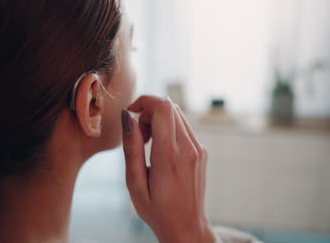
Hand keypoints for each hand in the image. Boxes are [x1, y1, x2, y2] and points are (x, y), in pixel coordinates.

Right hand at [121, 95, 215, 242]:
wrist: (186, 227)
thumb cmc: (157, 210)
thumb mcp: (135, 184)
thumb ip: (132, 148)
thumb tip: (127, 118)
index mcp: (170, 157)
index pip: (163, 108)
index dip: (144, 102)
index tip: (131, 114)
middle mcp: (189, 149)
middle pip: (170, 107)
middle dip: (149, 111)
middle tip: (138, 135)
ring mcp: (199, 149)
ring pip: (177, 114)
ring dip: (159, 119)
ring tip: (148, 143)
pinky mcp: (202, 151)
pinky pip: (184, 127)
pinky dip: (169, 128)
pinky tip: (160, 149)